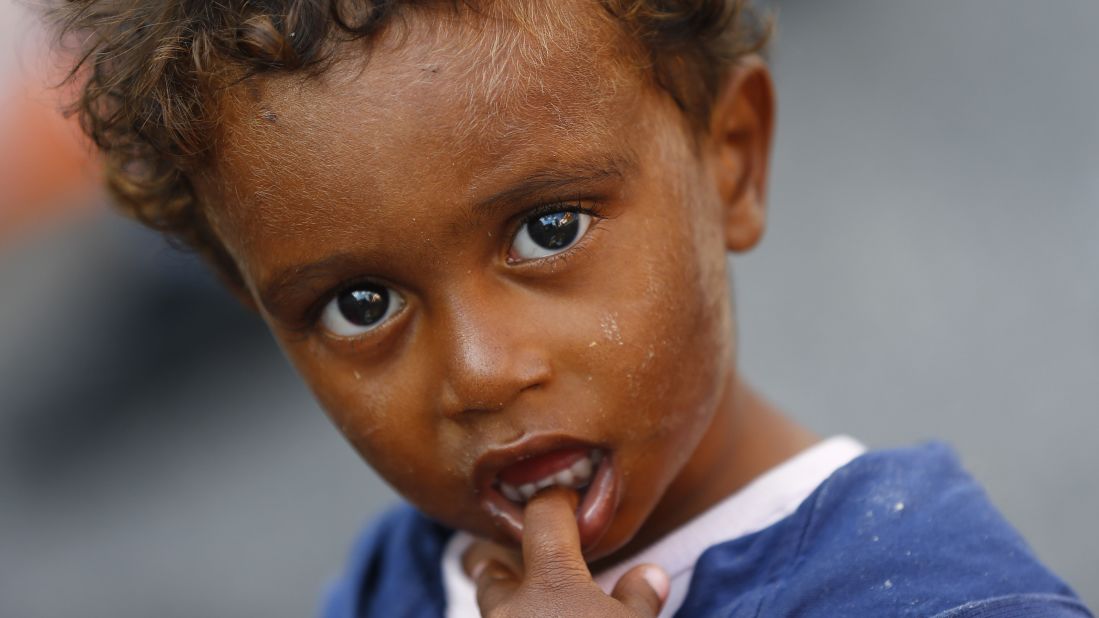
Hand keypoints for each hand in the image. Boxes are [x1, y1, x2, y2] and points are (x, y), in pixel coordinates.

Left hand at [463, 487, 668, 616]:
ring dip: (507, 603)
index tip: (571, 502)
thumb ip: (638, 597)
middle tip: (527, 563)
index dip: (558, 500)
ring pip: (489, 609)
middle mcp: (510, 608)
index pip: (544, 514)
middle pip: (493, 569)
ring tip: (531, 604)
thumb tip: (649, 573)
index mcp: (551, 581)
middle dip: (507, 563)